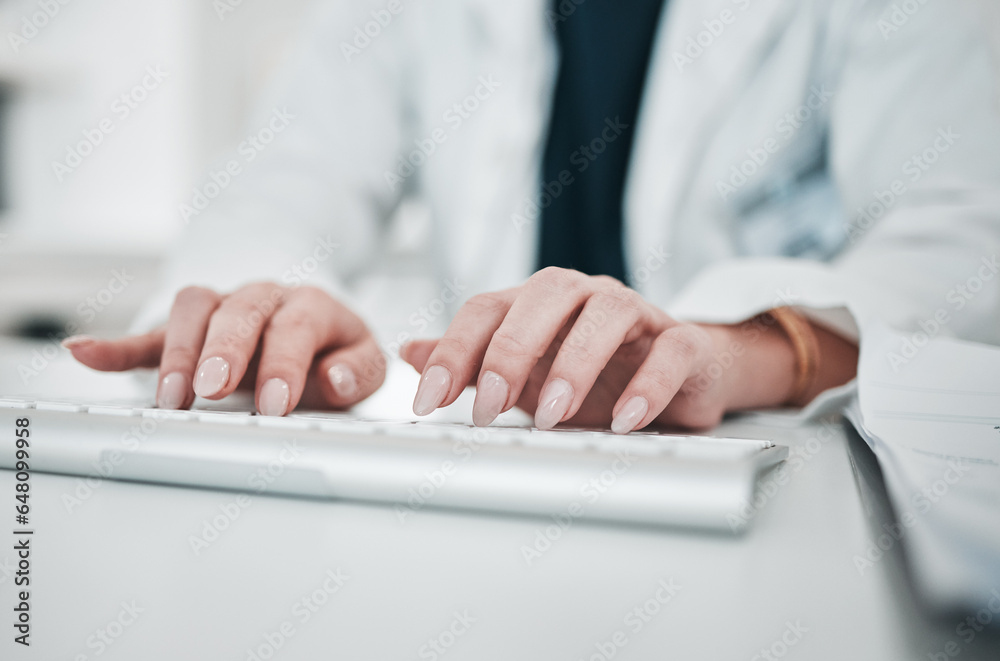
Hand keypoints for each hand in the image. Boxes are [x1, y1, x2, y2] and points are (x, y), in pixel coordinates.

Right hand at [64, 283, 385, 414]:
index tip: (275, 402)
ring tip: (170, 398)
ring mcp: (223, 307)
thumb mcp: (361, 362)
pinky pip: (149, 328)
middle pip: (239, 312)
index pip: (296, 325)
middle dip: (224, 350)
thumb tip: (334, 379)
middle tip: (213, 389)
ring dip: (178, 351)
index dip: (284, 363)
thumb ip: (357, 371)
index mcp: (309, 304)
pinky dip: (116, 343)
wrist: (308, 325)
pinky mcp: (188, 327)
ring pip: (194, 309)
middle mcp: (263, 297)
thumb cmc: (331, 350)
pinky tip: (85, 352)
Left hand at [400, 268, 755, 431]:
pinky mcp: (683, 342)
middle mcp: (585, 297)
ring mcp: (637, 315)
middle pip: (542, 297)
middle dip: (509, 351)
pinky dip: (647, 385)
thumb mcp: (525, 372)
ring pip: (606, 314)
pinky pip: (669, 351)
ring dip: (575, 363)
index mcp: (539, 302)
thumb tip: (409, 352)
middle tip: (489, 406)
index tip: (428, 401)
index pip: (487, 309)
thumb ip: (470, 360)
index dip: (453, 351)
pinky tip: (624, 421)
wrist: (680, 375)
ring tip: (554, 414)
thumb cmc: (597, 372)